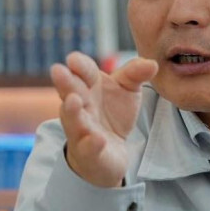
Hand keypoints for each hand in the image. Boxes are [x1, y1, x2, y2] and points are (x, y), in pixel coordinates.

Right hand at [50, 52, 157, 187]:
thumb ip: (136, 74)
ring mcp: (82, 130)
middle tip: (57, 70)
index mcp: (89, 87)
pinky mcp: (89, 152)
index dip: (79, 65)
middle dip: (65, 82)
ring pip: (73, 120)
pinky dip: (92, 143)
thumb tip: (152, 63)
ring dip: (72, 111)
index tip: (73, 58)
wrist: (110, 151)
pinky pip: (88, 148)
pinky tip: (97, 139)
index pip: (84, 72)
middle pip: (71, 92)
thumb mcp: (127, 90)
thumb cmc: (113, 113)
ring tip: (72, 101)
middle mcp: (81, 106)